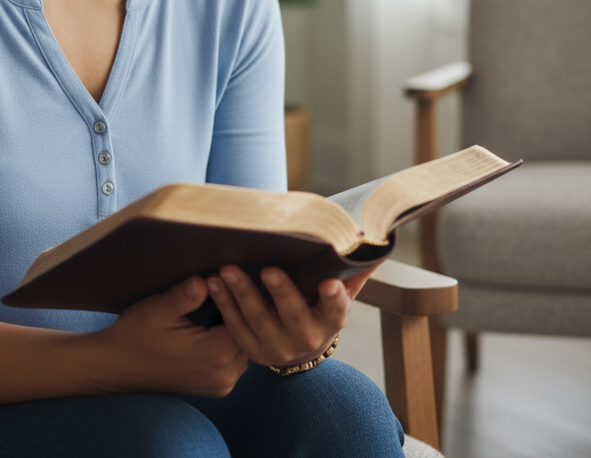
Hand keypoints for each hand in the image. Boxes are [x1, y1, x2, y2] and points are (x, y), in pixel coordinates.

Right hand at [96, 276, 248, 396]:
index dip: (242, 295)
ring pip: (245, 346)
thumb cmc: (135, 335)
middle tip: (234, 280)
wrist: (115, 368)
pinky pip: (235, 358)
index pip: (247, 319)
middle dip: (243, 308)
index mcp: (215, 354)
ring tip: (227, 297)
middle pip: (250, 334)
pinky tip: (218, 320)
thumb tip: (205, 280)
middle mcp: (225, 374)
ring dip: (237, 325)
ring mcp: (221, 384)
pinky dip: (229, 339)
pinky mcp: (215, 386)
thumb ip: (184, 296)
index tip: (233, 274)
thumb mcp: (157, 310)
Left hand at [204, 263, 381, 369]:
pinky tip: (211, 281)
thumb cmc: (318, 305)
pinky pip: (234, 326)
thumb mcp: (339, 292)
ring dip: (240, 293)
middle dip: (281, 292)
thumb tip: (379, 239)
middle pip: (293, 316)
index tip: (329, 282)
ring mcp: (276, 348)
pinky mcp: (250, 351)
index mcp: (331, 322)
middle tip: (267, 268)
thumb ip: (353, 269)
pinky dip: (223, 303)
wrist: (297, 346)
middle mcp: (305, 340)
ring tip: (226, 269)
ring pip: (257, 321)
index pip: (336, 310)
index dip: (334, 298)